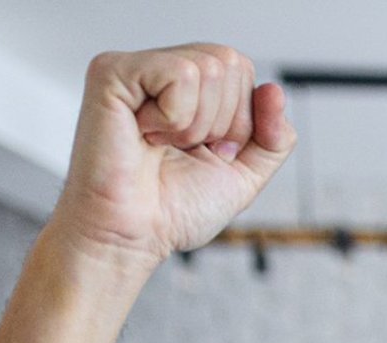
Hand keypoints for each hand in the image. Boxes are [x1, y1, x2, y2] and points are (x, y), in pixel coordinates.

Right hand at [49, 45, 296, 269]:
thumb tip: (274, 90)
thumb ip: (274, 138)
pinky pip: (180, 74)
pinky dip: (175, 118)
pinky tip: (145, 135)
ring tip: (161, 145)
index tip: (207, 151)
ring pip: (208, 68)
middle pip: (230, 62)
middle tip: (182, 149)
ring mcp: (136, 68)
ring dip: (196, 125)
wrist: (133, 235)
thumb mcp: (246, 175)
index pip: (243, 70)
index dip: (240, 120)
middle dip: (222, 122)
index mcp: (191, 88)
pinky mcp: (112, 71)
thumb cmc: (174, 209)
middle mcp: (163, 70)